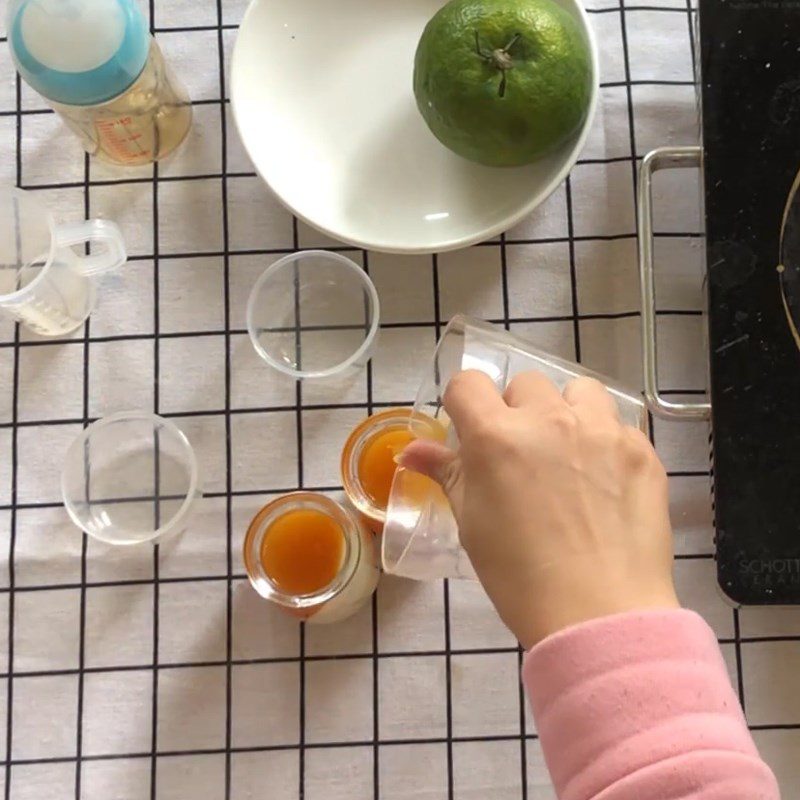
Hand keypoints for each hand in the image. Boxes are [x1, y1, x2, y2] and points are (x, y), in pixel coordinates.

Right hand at [398, 370, 678, 648]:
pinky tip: (604, 482)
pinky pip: (617, 425)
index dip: (463, 403)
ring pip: (578, 391)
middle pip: (524, 384)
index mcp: (496, 436)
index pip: (467, 383)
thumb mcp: (471, 521)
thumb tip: (411, 452)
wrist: (598, 613)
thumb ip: (446, 473)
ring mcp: (602, 430)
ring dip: (566, 411)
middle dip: (516, 411)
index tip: (469, 429)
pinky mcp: (641, 450)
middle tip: (521, 455)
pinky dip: (604, 442)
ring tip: (568, 452)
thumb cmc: (518, 574)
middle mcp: (549, 419)